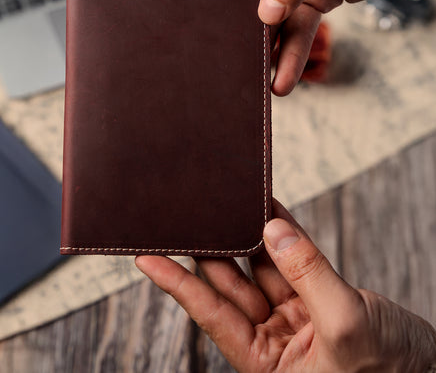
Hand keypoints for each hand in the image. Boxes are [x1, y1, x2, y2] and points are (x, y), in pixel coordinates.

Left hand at [135, 201, 435, 371]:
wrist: (430, 369)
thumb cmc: (390, 372)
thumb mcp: (347, 328)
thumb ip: (308, 275)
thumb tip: (272, 230)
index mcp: (264, 362)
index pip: (210, 313)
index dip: (176, 283)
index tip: (146, 257)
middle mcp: (272, 338)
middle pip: (231, 283)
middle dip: (212, 247)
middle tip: (187, 211)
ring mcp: (292, 315)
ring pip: (261, 264)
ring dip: (249, 231)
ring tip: (227, 197)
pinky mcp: (314, 296)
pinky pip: (291, 258)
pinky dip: (282, 232)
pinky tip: (267, 207)